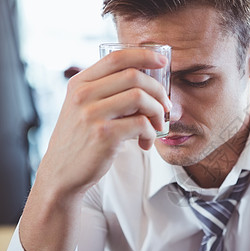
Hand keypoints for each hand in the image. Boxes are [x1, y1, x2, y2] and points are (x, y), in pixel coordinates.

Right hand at [39, 48, 171, 196]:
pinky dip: (151, 134)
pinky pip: (141, 124)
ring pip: (140, 98)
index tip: (163, 62)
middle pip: (134, 76)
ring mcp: (92, 114)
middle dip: (158, 90)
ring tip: (156, 127)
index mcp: (80, 83)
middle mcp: (83, 95)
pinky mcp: (104, 135)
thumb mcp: (84, 108)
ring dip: (157, 113)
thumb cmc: (81, 140)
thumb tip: (149, 84)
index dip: (144, 56)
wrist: (62, 173)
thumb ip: (107, 92)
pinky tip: (146, 143)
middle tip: (165, 106)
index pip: (116, 58)